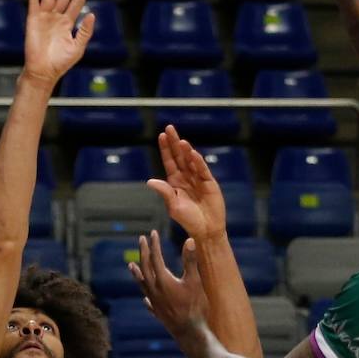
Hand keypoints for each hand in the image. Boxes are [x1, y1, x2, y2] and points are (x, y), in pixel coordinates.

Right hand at [23, 0, 94, 87]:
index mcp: (68, 23)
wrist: (43, 71)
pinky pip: (34, 2)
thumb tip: (92, 14)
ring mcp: (45, 17)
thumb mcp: (78, 47)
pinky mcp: (33, 20)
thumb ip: (85, 31)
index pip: (77, 3)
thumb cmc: (61, 62)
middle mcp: (57, 17)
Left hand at [130, 233, 207, 342]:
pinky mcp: (158, 313)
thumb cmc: (195, 307)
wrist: (190, 333)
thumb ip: (190, 261)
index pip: (155, 258)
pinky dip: (146, 295)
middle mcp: (154, 290)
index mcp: (163, 281)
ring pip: (142, 284)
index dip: (154, 244)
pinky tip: (146, 298)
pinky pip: (148, 301)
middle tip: (141, 240)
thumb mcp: (195, 281)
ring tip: (131, 265)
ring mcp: (155, 302)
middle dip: (144, 253)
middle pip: (145, 268)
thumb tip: (189, 240)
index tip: (153, 232)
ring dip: (137, 273)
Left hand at [147, 126, 226, 240]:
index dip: (165, 149)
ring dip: (185, 150)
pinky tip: (192, 153)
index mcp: (175, 182)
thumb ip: (164, 192)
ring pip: (190, 161)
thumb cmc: (189, 220)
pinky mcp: (209, 182)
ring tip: (180, 140)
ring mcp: (198, 179)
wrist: (206, 229)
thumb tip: (149, 181)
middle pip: (179, 156)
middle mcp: (186, 177)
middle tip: (169, 128)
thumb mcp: (173, 206)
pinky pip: (202, 169)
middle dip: (174, 142)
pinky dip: (198, 162)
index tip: (161, 135)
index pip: (169, 162)